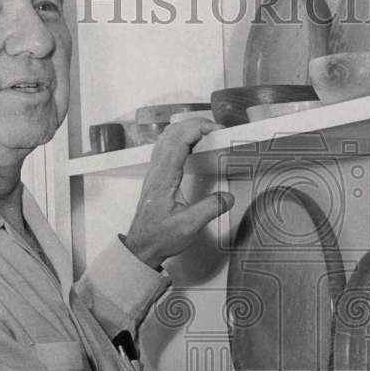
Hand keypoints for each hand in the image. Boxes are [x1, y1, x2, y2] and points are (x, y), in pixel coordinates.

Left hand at [123, 119, 234, 268]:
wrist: (142, 247)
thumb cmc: (158, 237)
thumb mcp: (188, 226)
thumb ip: (209, 209)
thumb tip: (227, 196)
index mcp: (164, 177)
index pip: (178, 140)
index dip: (198, 128)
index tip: (215, 129)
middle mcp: (157, 171)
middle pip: (172, 133)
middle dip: (195, 124)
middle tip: (215, 129)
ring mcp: (155, 172)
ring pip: (167, 137)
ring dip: (187, 129)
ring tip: (206, 133)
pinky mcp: (158, 176)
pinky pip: (166, 147)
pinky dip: (181, 138)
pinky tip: (191, 145)